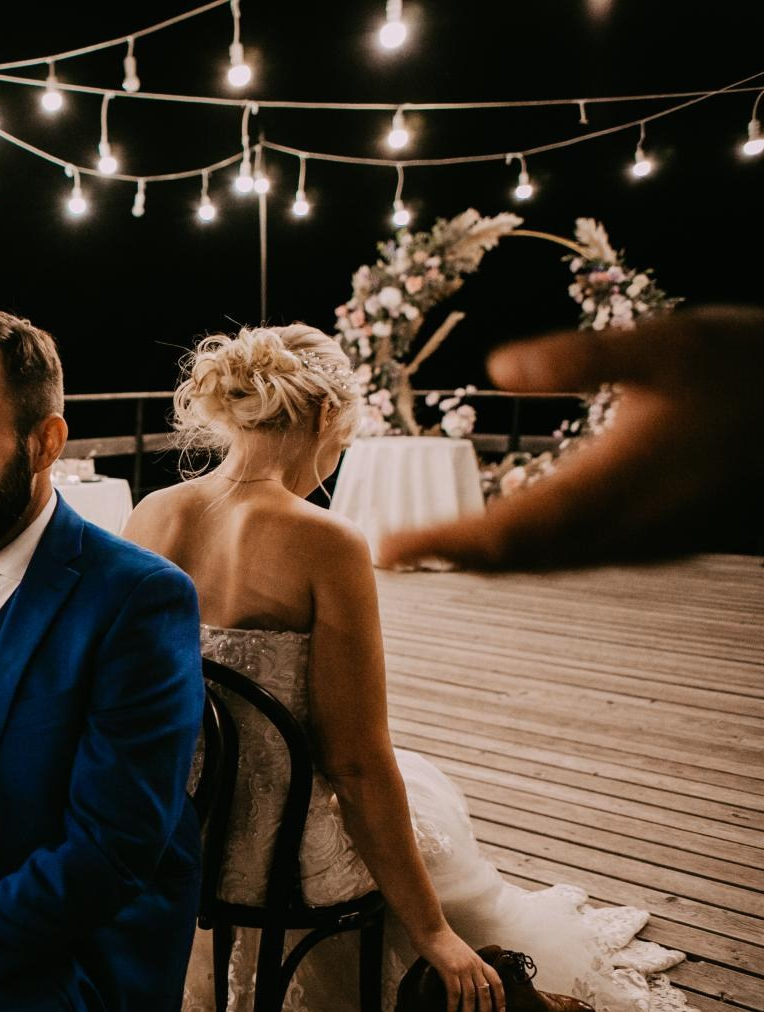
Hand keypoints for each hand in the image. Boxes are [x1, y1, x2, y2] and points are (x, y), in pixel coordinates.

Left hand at [379, 307, 761, 569]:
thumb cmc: (750, 368)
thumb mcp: (670, 343)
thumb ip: (582, 360)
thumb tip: (498, 368)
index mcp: (615, 482)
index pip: (508, 529)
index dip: (445, 542)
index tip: (388, 548)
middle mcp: (628, 523)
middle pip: (522, 559)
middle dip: (456, 559)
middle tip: (394, 556)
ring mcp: (651, 536)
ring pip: (554, 563)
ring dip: (492, 562)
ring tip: (436, 551)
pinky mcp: (668, 533)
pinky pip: (586, 555)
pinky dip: (536, 553)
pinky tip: (515, 539)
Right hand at [414, 929, 504, 1011]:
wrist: (429, 928)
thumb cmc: (441, 940)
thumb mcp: (461, 953)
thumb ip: (466, 967)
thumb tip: (464, 984)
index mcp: (478, 961)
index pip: (497, 983)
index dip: (501, 1000)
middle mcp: (474, 966)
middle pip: (485, 994)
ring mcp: (462, 968)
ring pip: (470, 997)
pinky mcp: (449, 969)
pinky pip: (454, 993)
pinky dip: (453, 1006)